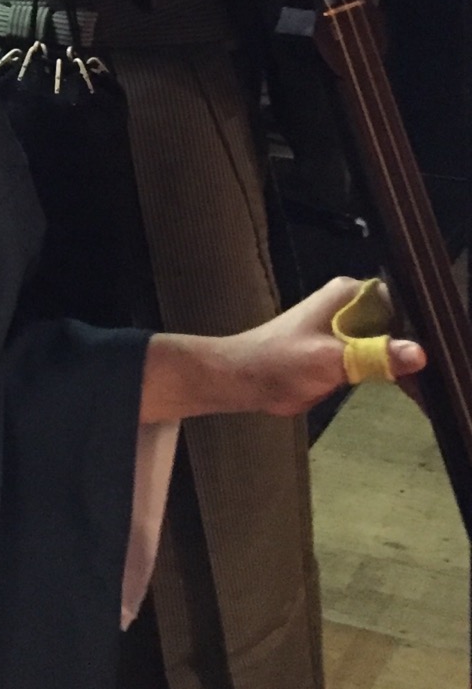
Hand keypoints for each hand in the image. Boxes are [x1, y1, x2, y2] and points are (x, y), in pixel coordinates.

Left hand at [140, 277, 426, 423]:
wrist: (247, 379)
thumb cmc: (281, 361)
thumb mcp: (331, 359)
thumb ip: (374, 356)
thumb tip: (419, 353)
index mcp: (350, 295)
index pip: (401, 303)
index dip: (422, 327)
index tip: (439, 352)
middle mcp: (353, 306)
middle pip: (401, 325)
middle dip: (417, 349)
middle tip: (441, 377)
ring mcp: (350, 329)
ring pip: (392, 344)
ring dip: (406, 364)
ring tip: (432, 388)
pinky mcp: (346, 352)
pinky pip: (379, 360)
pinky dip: (394, 375)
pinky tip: (415, 394)